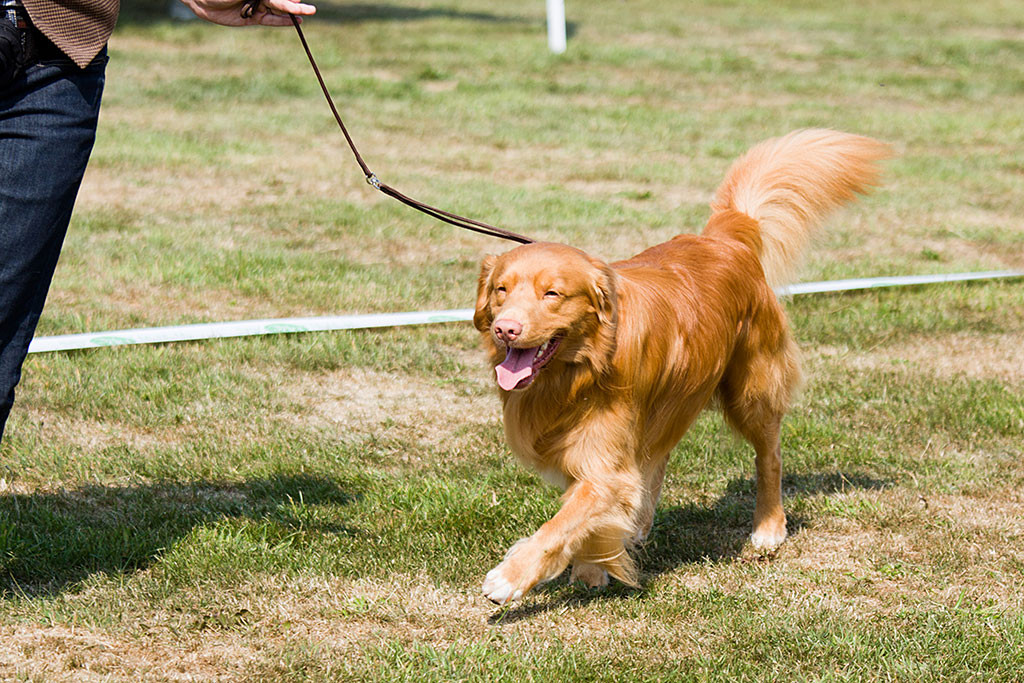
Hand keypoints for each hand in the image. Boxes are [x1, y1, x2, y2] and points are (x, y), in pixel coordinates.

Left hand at [178, 0, 315, 26]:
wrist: (201, 0)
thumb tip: (272, 0)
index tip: (298, 0)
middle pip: (280, 1)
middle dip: (293, 5)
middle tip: (311, 9)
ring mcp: (257, 7)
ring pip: (278, 11)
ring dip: (291, 13)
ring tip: (307, 14)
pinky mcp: (253, 18)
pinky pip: (271, 20)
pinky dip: (283, 22)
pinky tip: (296, 22)